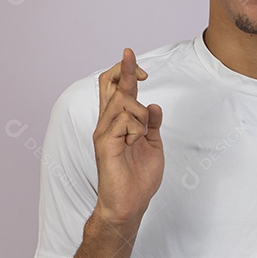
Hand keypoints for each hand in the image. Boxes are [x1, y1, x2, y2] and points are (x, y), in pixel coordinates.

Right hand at [92, 48, 163, 227]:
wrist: (130, 204)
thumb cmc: (139, 177)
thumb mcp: (152, 144)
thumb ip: (151, 124)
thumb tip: (153, 104)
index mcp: (117, 122)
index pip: (116, 89)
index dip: (126, 73)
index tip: (142, 69)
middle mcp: (106, 123)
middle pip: (110, 85)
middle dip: (124, 68)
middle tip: (130, 53)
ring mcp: (103, 132)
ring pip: (125, 103)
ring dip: (140, 115)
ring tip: (137, 138)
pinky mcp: (104, 142)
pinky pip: (125, 120)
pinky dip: (136, 129)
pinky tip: (133, 144)